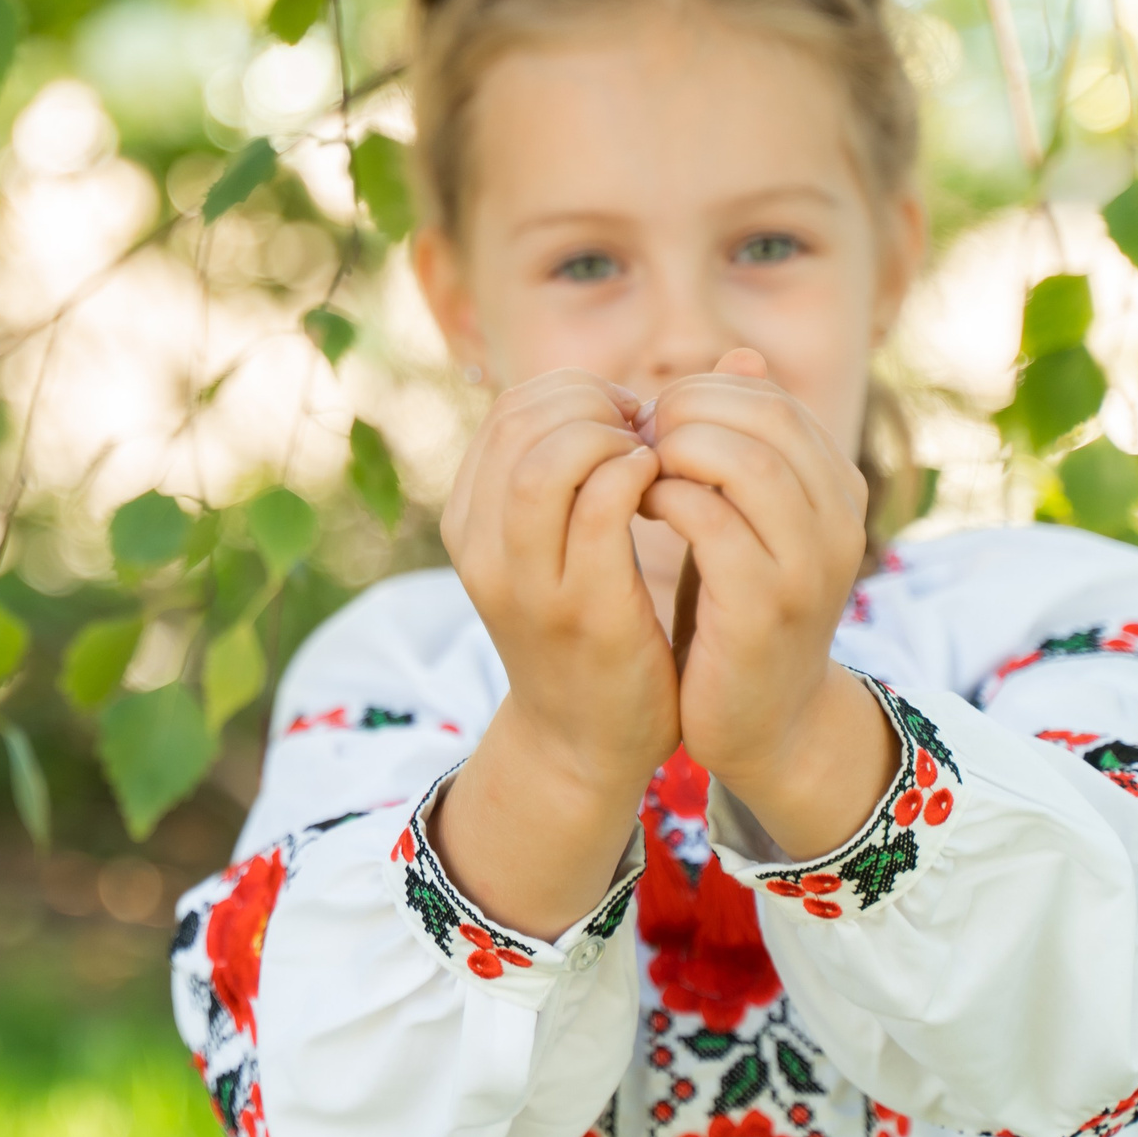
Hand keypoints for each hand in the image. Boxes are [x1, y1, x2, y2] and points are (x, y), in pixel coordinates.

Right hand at [430, 369, 674, 938]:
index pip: (509, 411)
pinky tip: (665, 488)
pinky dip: (637, 480)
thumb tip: (627, 392)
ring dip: (611, 440)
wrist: (584, 743)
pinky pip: (601, 511)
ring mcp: (525, 580)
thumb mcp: (555, 546)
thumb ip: (573, 474)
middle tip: (647, 433)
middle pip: (521, 421)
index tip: (627, 417)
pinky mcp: (580, 611)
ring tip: (651, 458)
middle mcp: (481, 544)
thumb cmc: (583, 631)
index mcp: (471, 520)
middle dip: (595, 405)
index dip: (576, 392)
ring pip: (546, 460)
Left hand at [638, 349, 894, 857]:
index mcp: (837, 488)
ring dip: (676, 453)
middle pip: (763, 417)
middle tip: (635, 439)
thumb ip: (747, 442)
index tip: (651, 421)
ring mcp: (809, 566)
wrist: (761, 720)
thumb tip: (740, 353)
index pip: (770, 398)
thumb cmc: (739, 607)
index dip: (699, 394)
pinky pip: (713, 526)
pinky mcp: (765, 610)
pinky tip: (637, 510)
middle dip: (685, 414)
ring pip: (746, 463)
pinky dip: (667, 503)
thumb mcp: (750, 516)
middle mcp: (838, 520)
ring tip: (635, 470)